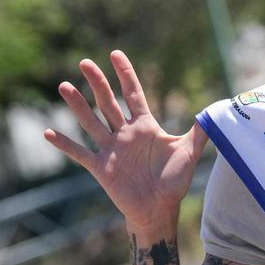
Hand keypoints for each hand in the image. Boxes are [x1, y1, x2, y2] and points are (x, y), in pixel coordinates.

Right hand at [43, 50, 208, 232]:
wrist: (159, 210)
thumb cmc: (174, 182)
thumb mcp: (189, 152)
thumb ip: (200, 131)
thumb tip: (216, 111)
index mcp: (145, 126)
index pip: (133, 94)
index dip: (125, 74)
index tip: (115, 54)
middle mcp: (125, 134)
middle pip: (108, 102)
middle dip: (97, 82)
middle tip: (85, 62)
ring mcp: (110, 149)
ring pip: (91, 122)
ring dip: (77, 105)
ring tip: (64, 86)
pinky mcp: (101, 168)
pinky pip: (79, 153)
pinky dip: (64, 144)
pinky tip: (48, 133)